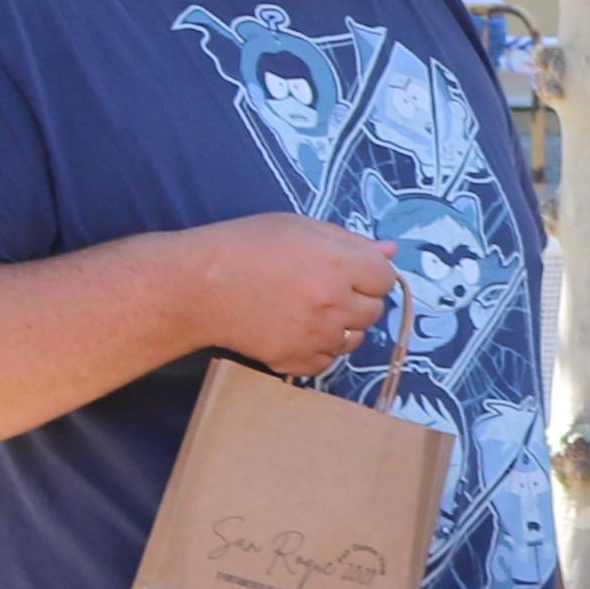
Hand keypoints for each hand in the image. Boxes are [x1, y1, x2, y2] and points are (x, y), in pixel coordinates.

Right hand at [197, 214, 399, 375]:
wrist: (199, 286)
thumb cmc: (246, 246)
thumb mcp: (300, 227)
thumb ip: (351, 241)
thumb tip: (390, 252)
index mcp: (338, 264)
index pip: (386, 279)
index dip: (370, 273)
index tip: (349, 270)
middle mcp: (333, 303)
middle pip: (374, 310)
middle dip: (357, 299)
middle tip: (324, 287)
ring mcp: (315, 336)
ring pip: (354, 339)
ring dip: (341, 326)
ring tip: (308, 309)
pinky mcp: (295, 360)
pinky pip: (328, 361)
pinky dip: (319, 348)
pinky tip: (297, 329)